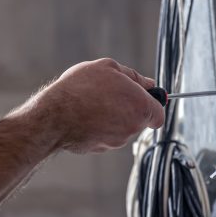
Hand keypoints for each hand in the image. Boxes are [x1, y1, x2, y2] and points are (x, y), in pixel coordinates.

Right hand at [29, 58, 164, 153]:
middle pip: (138, 120)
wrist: (55, 115)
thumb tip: (147, 83)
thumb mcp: (108, 68)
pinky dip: (98, 128)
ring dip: (111, 117)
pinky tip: (84, 116)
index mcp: (141, 107)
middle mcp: (132, 128)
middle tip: (108, 94)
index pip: (159, 114)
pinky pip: (105, 136)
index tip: (142, 99)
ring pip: (121, 128)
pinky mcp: (100, 149)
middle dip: (128, 108)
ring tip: (92, 103)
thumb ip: (133, 76)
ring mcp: (116, 141)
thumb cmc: (81, 89)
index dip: (152, 105)